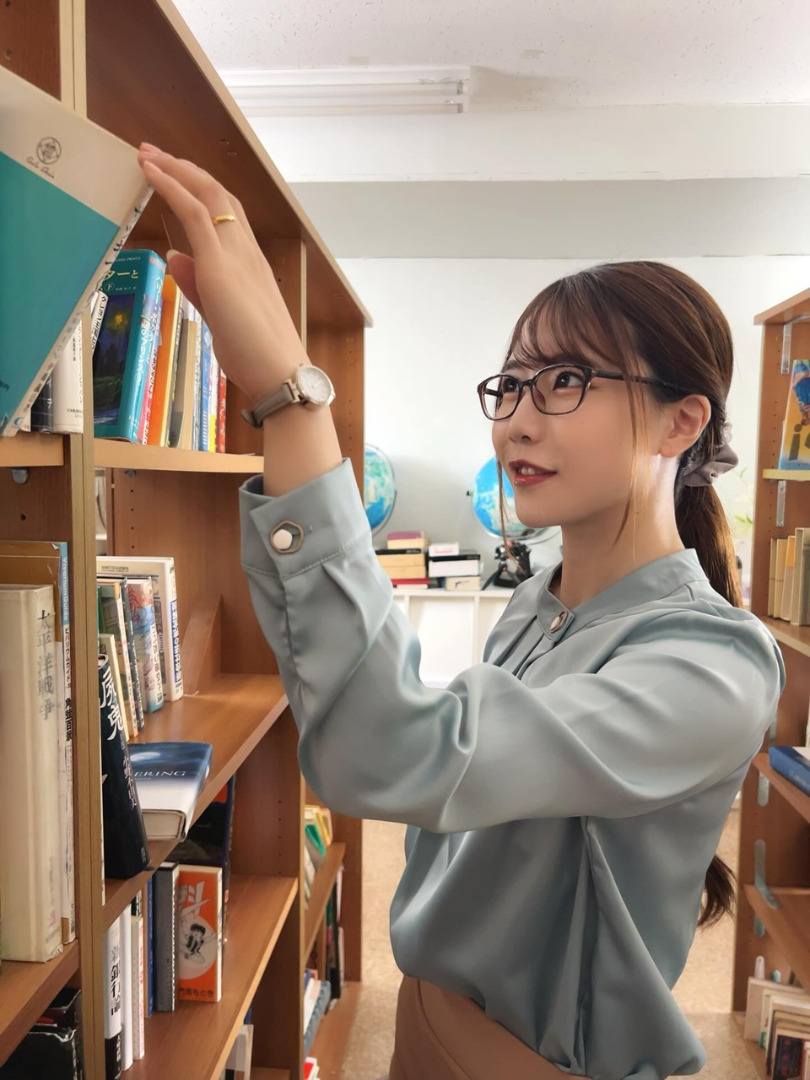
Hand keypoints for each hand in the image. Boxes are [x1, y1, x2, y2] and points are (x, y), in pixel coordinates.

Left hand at [136, 144, 309, 404]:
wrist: (279, 372)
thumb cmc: (258, 355)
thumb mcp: (219, 316)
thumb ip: (198, 285)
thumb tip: (176, 258)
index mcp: (250, 263)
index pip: (227, 214)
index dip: (200, 190)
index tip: (175, 176)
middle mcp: (247, 251)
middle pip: (218, 195)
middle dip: (185, 170)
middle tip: (155, 155)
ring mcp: (236, 254)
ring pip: (208, 194)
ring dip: (176, 170)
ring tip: (148, 156)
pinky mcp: (220, 263)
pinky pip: (194, 213)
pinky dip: (172, 188)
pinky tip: (152, 175)